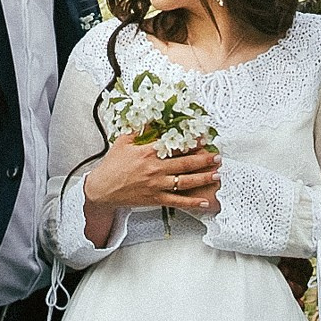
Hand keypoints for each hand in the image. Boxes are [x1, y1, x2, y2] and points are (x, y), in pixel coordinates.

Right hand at [81, 137, 222, 219]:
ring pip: (185, 182)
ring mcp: (156, 185)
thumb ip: (139, 130)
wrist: (102, 189)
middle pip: (185, 164)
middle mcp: (155, 169)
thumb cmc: (112, 165)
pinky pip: (177, 201)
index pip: (174, 146)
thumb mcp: (123, 142)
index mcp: (148, 153)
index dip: (191, 143)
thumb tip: (151, 117)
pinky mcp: (155, 199)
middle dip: (204, 160)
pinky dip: (192, 202)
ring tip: (217, 175)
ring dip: (203, 178)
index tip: (203, 140)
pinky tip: (204, 202)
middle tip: (218, 157)